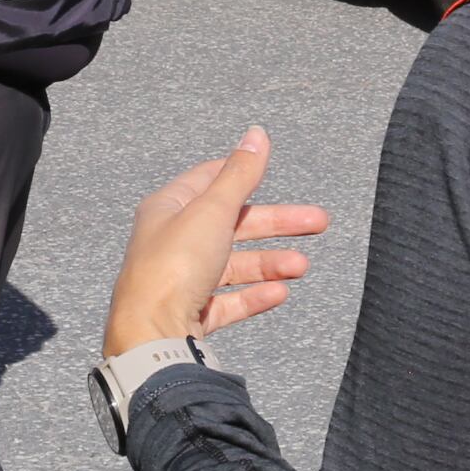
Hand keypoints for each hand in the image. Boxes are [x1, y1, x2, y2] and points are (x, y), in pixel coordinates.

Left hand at [105, 128, 328, 354]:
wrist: (152, 335)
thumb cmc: (171, 268)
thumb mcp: (212, 211)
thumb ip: (240, 175)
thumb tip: (256, 135)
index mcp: (168, 210)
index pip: (208, 181)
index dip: (240, 174)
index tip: (270, 172)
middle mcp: (172, 242)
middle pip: (232, 225)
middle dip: (276, 224)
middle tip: (317, 222)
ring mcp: (181, 281)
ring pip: (234, 265)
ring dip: (270, 263)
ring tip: (301, 266)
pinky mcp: (191, 313)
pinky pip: (228, 301)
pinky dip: (254, 295)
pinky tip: (278, 292)